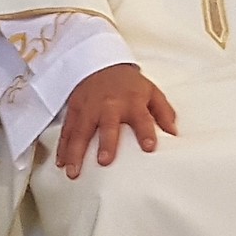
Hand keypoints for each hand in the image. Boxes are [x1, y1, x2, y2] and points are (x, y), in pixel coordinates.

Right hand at [55, 64, 176, 179]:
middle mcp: (110, 105)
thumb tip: (174, 134)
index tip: (149, 147)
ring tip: (73, 172)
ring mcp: (89, 107)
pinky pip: (68, 129)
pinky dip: (63, 146)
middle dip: (106, 142)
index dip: (146, 132)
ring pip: (81, 130)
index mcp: (132, 102)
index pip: (142, 118)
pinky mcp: (74, 109)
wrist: (101, 64)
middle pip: (107, 125)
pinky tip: (61, 163)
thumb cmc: (129, 84)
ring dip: (76, 151)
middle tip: (104, 162)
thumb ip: (164, 112)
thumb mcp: (151, 91)